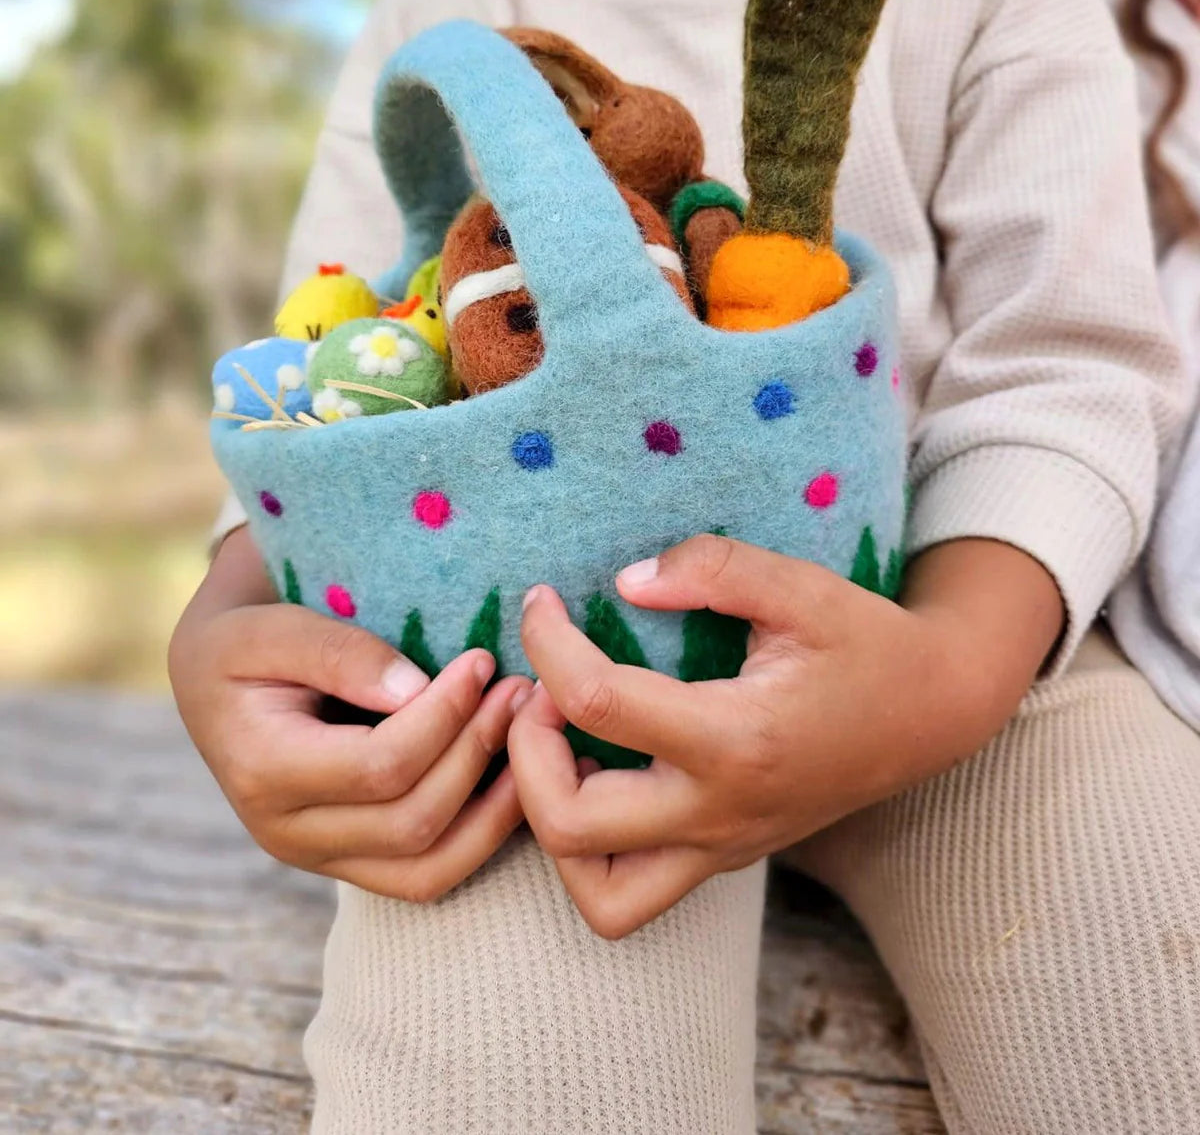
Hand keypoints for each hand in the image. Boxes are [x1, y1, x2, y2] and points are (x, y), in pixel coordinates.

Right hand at [170, 528, 531, 900]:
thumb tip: (415, 690)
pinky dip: (484, 835)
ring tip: (533, 734)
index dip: (443, 716)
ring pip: (430, 865)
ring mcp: (320, 861)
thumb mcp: (272, 626)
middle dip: (479, 751)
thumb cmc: (246, 641)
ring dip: (497, 803)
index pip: (378, 765)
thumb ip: (338, 653)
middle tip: (522, 690)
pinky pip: (430, 876)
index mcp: (262, 772)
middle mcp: (286, 834)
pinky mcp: (351, 865)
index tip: (482, 661)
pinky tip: (518, 780)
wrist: (215, 681)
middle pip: (412, 819)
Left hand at [508, 534, 1060, 937]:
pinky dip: (587, 843)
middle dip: (526, 751)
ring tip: (559, 745)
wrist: (933, 712)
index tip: (540, 602)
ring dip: (550, 821)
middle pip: (572, 826)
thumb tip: (625, 582)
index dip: (547, 644)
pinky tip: (597, 767)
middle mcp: (721, 813)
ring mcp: (722, 848)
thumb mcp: (802, 586)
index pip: (599, 703)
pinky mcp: (723, 858)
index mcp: (738, 740)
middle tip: (537, 690)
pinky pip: (629, 889)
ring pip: (599, 895)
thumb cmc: (865, 643)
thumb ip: (713, 569)